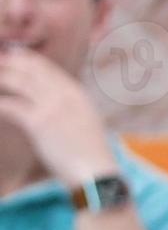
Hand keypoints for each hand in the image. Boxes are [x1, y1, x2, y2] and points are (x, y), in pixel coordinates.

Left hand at [0, 45, 117, 187]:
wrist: (96, 172)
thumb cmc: (90, 152)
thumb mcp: (85, 120)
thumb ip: (68, 105)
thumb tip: (46, 98)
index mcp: (77, 92)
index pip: (46, 66)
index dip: (25, 59)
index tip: (11, 57)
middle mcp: (64, 94)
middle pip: (30, 68)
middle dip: (9, 63)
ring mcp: (52, 107)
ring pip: (17, 82)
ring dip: (0, 78)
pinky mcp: (38, 123)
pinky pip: (10, 106)